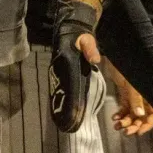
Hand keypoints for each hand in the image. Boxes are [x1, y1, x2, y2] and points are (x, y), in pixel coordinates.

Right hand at [49, 0, 99, 132]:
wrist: (67, 26)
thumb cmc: (80, 33)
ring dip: (61, 108)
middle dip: (67, 109)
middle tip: (71, 126)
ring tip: (66, 124)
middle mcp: (60, 68)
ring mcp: (57, 71)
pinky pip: (59, 89)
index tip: (77, 113)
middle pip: (63, 92)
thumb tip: (95, 59)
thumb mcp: (87, 37)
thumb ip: (90, 48)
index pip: (72, 84)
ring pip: (59, 92)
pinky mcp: (58, 73)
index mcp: (68, 60)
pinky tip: (62, 112)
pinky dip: (60, 101)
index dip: (74, 99)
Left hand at [104, 60, 152, 135]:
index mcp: (151, 93)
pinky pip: (125, 107)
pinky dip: (120, 114)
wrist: (116, 51)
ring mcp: (135, 93)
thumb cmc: (127, 64)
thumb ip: (136, 99)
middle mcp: (145, 95)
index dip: (148, 124)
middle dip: (134, 125)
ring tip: (117, 125)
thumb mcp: (132, 83)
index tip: (139, 132)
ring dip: (126, 121)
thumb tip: (139, 115)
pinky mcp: (126, 91)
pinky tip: (115, 117)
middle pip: (143, 115)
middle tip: (125, 131)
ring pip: (133, 113)